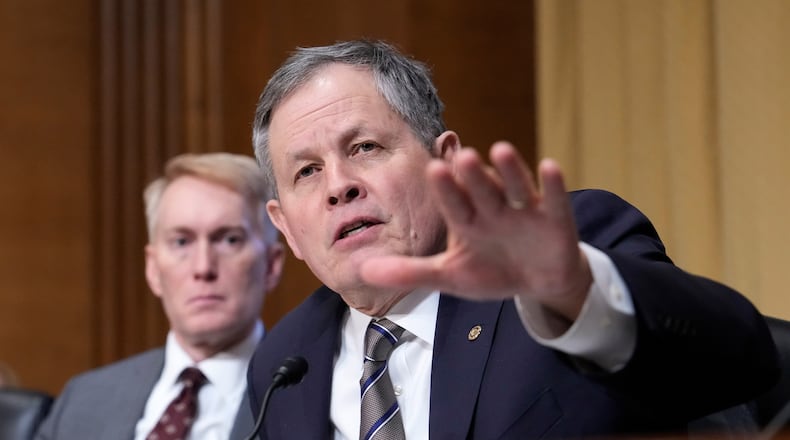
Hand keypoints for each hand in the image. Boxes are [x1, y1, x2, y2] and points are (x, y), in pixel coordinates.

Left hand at [359, 141, 591, 320]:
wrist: (537, 280)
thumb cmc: (491, 271)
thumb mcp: (450, 276)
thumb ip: (410, 272)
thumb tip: (363, 272)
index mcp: (467, 220)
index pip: (453, 204)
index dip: (446, 189)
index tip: (432, 169)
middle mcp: (494, 209)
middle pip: (482, 190)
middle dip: (472, 176)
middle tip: (461, 157)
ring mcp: (525, 211)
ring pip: (516, 187)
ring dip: (510, 170)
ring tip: (500, 150)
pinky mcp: (555, 218)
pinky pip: (555, 200)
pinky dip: (553, 185)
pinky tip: (550, 167)